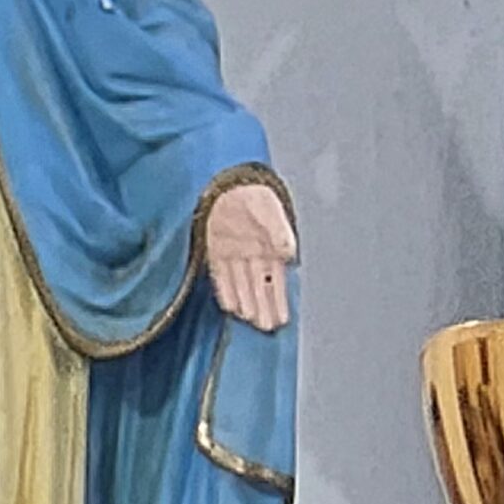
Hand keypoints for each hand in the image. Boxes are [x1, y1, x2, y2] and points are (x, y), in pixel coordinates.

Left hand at [201, 181, 296, 331]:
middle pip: (259, 285)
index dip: (279, 299)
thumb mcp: (269, 208)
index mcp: (269, 242)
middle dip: (264, 307)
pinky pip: (221, 275)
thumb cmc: (250, 189)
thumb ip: (279, 232)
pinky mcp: (213, 248)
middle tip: (268, 328)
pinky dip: (226, 290)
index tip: (283, 318)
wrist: (223, 176)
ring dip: (247, 302)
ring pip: (242, 283)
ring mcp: (232, 250)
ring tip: (253, 322)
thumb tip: (289, 255)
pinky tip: (231, 307)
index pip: (276, 278)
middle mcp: (252, 250)